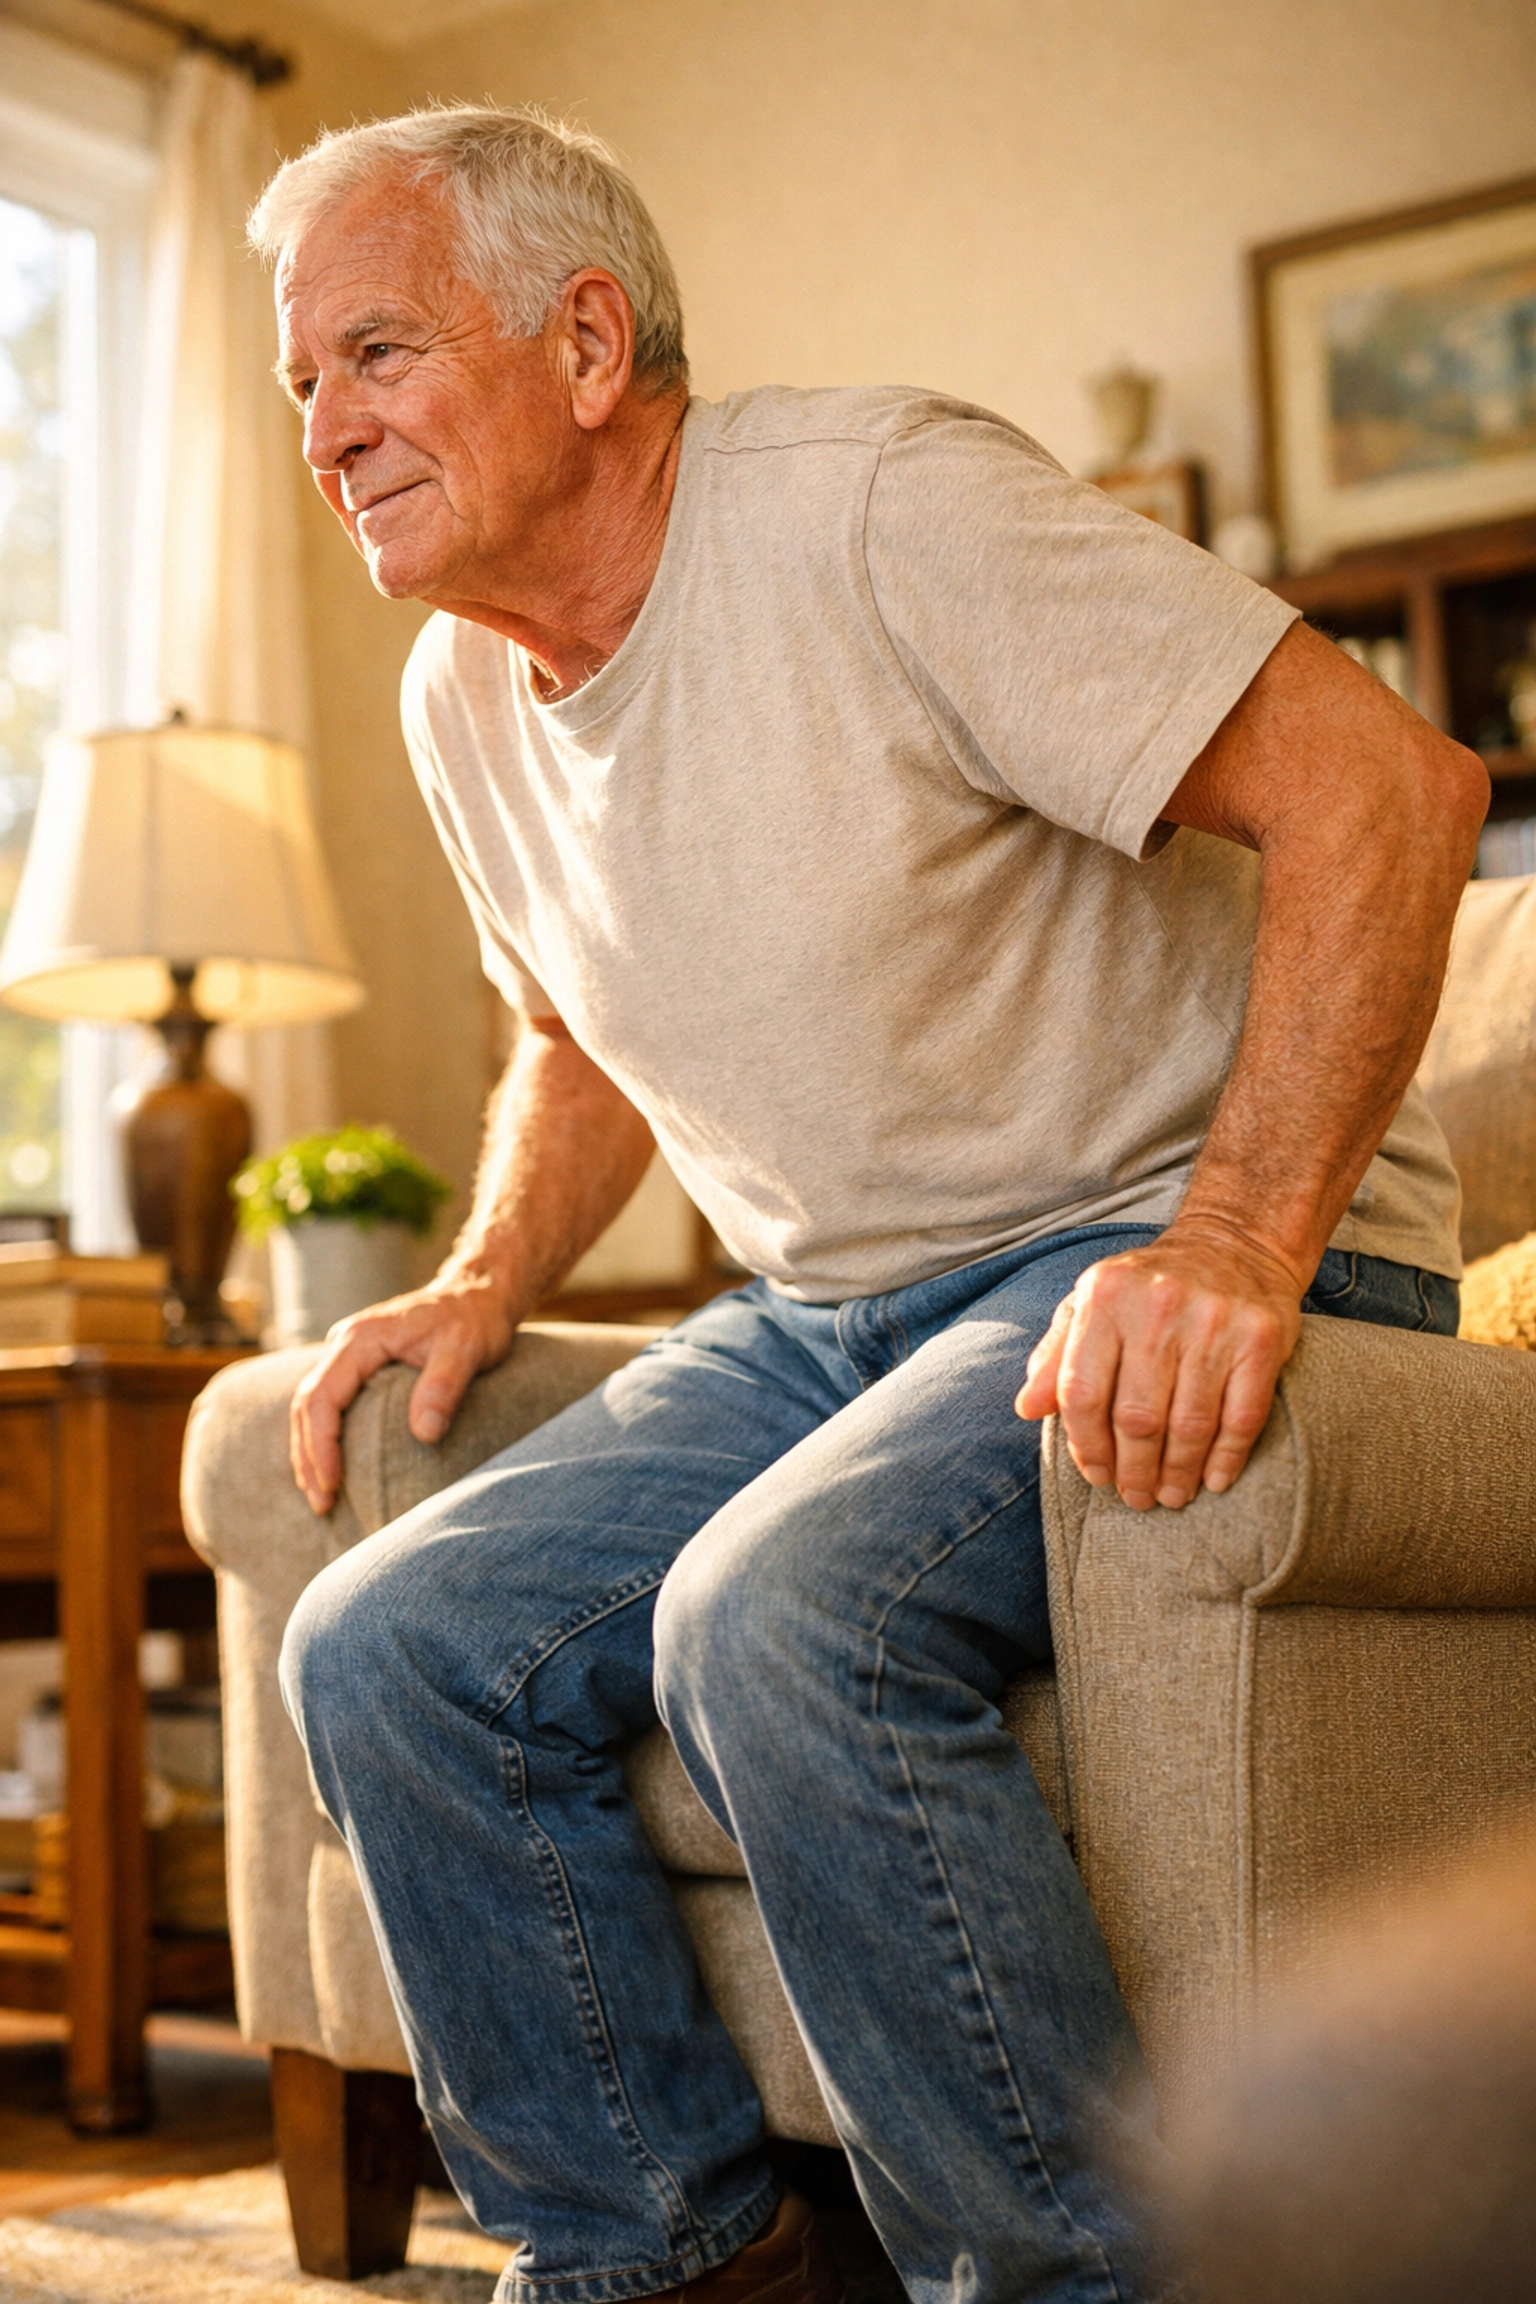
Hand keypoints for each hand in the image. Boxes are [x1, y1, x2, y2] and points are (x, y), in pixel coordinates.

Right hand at [289, 1275, 516, 1514]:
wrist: (478, 1294)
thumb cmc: (474, 1321)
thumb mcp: (466, 1349)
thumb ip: (443, 1387)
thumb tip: (424, 1434)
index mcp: (361, 1339)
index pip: (322, 1396)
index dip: (322, 1444)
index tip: (333, 1484)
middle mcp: (345, 1342)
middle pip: (307, 1404)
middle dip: (309, 1456)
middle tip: (322, 1503)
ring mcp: (348, 1352)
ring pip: (311, 1405)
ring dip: (310, 1450)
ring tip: (320, 1495)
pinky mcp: (358, 1364)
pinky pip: (328, 1401)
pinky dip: (323, 1435)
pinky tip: (331, 1465)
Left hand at [1014, 1221, 1304, 1509]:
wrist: (1233, 1245)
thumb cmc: (1147, 1289)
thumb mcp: (1090, 1305)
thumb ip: (1055, 1356)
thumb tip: (1025, 1410)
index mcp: (1105, 1296)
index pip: (1082, 1392)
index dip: (1086, 1446)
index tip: (1096, 1476)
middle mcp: (1157, 1305)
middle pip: (1137, 1417)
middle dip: (1134, 1471)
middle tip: (1136, 1497)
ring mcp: (1213, 1321)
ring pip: (1189, 1424)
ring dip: (1177, 1473)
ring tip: (1170, 1496)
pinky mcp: (1260, 1337)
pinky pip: (1241, 1416)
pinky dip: (1226, 1458)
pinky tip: (1214, 1480)